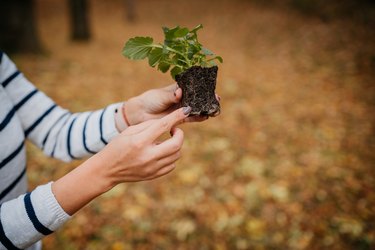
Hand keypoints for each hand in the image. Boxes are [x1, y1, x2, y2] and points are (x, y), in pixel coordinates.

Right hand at [52, 107, 190, 214]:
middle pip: (176, 144)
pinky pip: (172, 165)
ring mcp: (152, 168)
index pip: (163, 126)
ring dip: (175, 145)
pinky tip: (162, 152)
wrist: (107, 169)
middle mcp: (148, 156)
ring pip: (176, 155)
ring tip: (165, 141)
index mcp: (140, 142)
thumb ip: (149, 125)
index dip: (176, 116)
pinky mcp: (154, 175)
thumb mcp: (129, 131)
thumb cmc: (117, 146)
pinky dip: (171, 156)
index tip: (186, 110)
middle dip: (179, 134)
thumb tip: (168, 121)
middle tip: (173, 130)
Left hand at [124, 84, 219, 124]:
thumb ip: (171, 96)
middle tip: (217, 98)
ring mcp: (182, 109)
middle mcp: (182, 98)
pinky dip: (200, 117)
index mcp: (178, 89)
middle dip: (208, 97)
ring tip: (214, 108)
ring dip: (206, 108)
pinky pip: (193, 118)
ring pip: (197, 108)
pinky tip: (206, 116)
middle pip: (198, 97)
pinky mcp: (180, 119)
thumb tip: (179, 92)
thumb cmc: (150, 100)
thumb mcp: (161, 96)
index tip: (211, 86)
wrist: (141, 114)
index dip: (203, 86)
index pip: (193, 86)